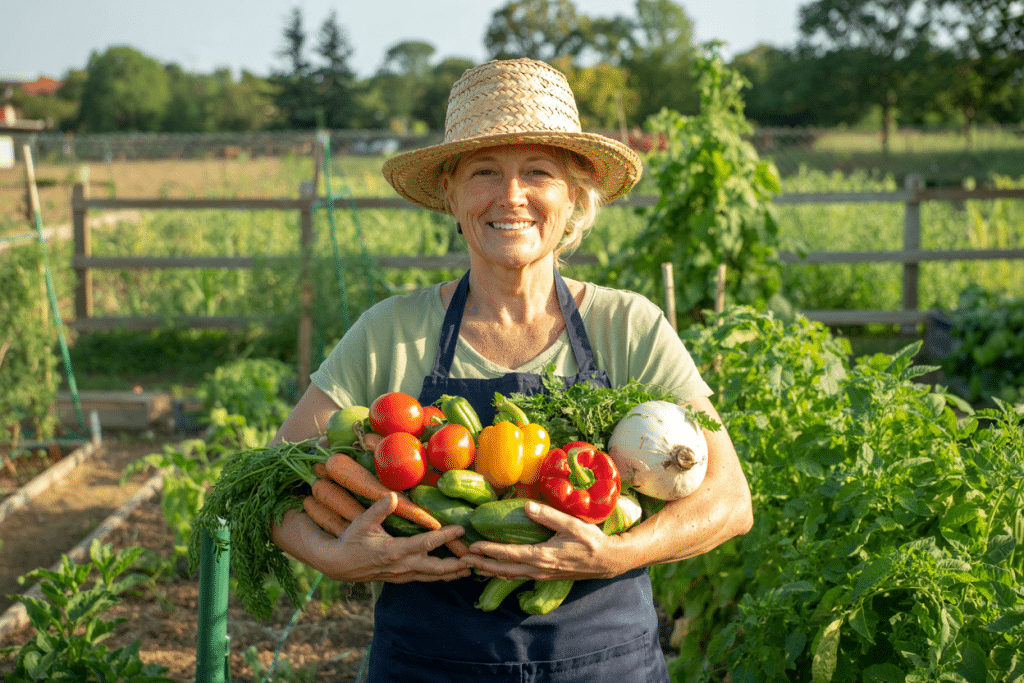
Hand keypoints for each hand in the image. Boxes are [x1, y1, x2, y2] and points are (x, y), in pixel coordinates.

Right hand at [275, 494, 471, 583]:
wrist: (337, 565)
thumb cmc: (350, 540)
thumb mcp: (362, 522)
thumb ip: (379, 509)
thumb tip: (393, 495)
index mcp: (394, 551)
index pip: (425, 544)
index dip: (445, 537)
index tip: (461, 530)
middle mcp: (401, 566)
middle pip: (435, 568)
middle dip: (456, 565)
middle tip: (475, 559)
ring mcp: (402, 574)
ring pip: (432, 577)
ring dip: (451, 573)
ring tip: (470, 570)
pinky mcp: (400, 578)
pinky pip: (424, 579)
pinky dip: (440, 577)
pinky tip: (450, 574)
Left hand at [461, 500, 624, 580]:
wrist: (607, 561)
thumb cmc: (590, 541)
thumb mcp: (570, 524)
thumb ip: (548, 515)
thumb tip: (526, 506)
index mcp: (541, 556)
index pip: (508, 554)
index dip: (489, 550)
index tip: (472, 546)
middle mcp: (538, 569)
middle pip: (503, 569)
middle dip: (482, 564)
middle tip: (462, 559)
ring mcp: (541, 575)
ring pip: (509, 575)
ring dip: (490, 570)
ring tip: (472, 566)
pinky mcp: (545, 575)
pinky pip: (519, 576)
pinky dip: (503, 573)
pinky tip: (496, 570)